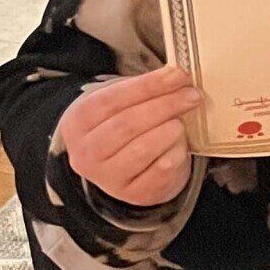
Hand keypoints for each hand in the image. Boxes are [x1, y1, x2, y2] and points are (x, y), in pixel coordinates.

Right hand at [54, 66, 201, 206]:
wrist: (124, 170)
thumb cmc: (125, 126)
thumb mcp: (123, 104)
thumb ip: (143, 90)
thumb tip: (177, 75)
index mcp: (78, 122)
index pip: (111, 100)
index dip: (147, 86)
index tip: (178, 75)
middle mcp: (86, 153)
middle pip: (127, 125)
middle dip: (164, 106)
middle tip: (192, 96)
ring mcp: (108, 178)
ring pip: (142, 149)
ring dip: (170, 131)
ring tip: (182, 122)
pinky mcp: (134, 195)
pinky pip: (160, 171)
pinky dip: (176, 154)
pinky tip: (181, 145)